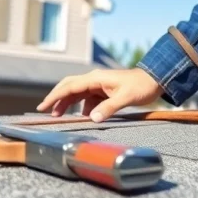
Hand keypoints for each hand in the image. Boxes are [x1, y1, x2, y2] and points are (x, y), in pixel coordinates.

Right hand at [36, 68, 164, 121]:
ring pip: (77, 93)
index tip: (43, 106)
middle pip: (69, 87)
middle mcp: (94, 80)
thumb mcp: (126, 97)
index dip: (55, 97)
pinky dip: (81, 107)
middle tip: (44, 110)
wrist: (155, 80)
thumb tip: (91, 118)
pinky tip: (81, 117)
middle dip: (56, 98)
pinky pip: (87, 99)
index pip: (69, 87)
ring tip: (58, 116)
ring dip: (67, 104)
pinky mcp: (104, 91)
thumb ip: (109, 108)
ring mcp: (99, 85)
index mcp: (95, 78)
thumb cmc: (140, 87)